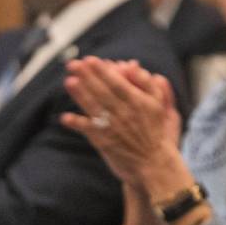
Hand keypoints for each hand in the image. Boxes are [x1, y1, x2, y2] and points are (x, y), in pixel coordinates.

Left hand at [61, 57, 185, 195]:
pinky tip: (65, 117)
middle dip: (87, 77)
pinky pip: (89, 130)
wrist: (155, 164)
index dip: (103, 71)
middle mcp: (124, 113)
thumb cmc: (157, 132)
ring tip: (69, 81)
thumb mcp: (160, 105)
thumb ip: (148, 84)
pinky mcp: (105, 142)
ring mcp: (113, 128)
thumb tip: (133, 65)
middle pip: (102, 91)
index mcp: (138, 102)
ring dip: (80, 95)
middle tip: (73, 64)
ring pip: (94, 107)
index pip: (117, 82)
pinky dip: (78, 124)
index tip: (90, 59)